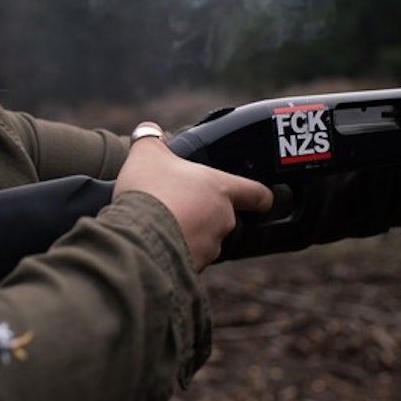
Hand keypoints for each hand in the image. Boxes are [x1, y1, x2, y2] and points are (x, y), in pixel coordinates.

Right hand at [115, 123, 272, 270]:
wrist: (137, 235)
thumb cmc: (149, 191)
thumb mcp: (146, 154)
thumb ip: (150, 138)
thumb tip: (149, 131)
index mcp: (219, 189)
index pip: (256, 193)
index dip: (260, 196)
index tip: (263, 200)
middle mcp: (223, 219)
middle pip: (223, 218)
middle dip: (203, 215)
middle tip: (177, 207)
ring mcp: (210, 247)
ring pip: (205, 241)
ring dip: (188, 236)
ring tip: (159, 227)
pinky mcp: (194, 269)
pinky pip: (188, 260)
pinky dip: (175, 254)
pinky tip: (153, 246)